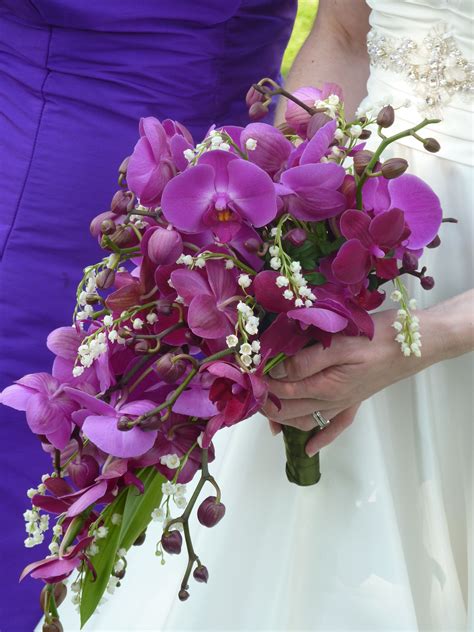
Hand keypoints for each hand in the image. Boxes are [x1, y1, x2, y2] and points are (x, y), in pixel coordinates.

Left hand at [263, 308, 442, 454]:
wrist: (417, 343)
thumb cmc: (380, 338)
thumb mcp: (340, 344)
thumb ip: (307, 361)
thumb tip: (278, 371)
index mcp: (326, 386)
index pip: (283, 389)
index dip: (261, 382)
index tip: (246, 371)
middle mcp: (332, 400)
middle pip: (289, 407)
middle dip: (265, 400)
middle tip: (248, 387)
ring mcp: (344, 402)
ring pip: (305, 418)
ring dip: (282, 417)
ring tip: (263, 411)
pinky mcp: (354, 399)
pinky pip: (336, 425)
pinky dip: (321, 438)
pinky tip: (309, 448)